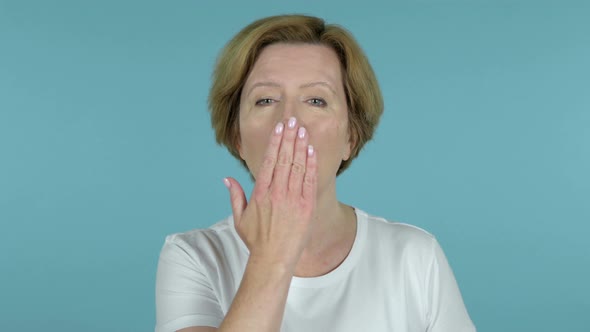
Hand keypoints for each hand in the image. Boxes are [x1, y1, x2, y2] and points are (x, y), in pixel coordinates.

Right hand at [223, 117, 316, 269]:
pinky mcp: (306, 207)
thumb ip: (235, 196)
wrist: (274, 259)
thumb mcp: (240, 218)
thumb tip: (227, 179)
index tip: (279, 128)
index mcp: (260, 193)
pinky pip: (309, 181)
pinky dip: (311, 165)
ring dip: (300, 146)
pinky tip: (311, 151)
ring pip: (297, 166)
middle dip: (288, 138)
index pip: (268, 161)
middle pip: (283, 158)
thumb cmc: (256, 241)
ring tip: (302, 130)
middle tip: (292, 121)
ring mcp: (292, 199)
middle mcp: (276, 193)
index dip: (275, 142)